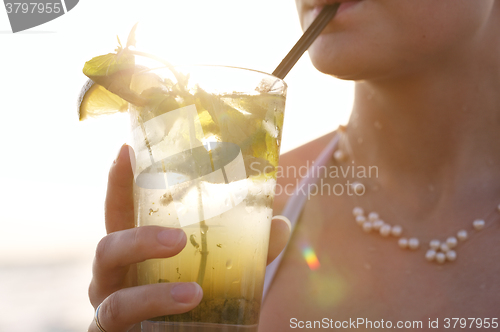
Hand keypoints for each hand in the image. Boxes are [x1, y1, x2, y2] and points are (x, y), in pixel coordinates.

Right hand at [88, 144, 290, 331]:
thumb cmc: (190, 301)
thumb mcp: (218, 272)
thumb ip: (246, 251)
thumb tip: (279, 223)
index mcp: (135, 250)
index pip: (121, 211)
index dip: (119, 183)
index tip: (126, 151)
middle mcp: (115, 276)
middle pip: (108, 247)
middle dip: (139, 238)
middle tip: (178, 239)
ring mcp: (109, 307)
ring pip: (114, 296)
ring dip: (154, 293)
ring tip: (195, 291)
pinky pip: (119, 323)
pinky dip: (155, 313)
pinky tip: (188, 307)